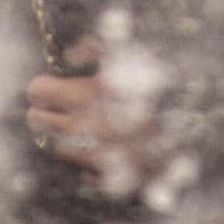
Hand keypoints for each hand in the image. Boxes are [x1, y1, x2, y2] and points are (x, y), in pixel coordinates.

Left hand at [24, 37, 151, 184]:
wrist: (186, 133)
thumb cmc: (157, 89)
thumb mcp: (129, 56)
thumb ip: (95, 47)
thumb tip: (70, 55)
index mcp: (81, 95)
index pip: (38, 91)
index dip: (42, 86)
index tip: (51, 84)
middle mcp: (78, 126)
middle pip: (37, 121)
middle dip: (43, 111)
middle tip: (56, 106)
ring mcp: (88, 154)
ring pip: (55, 145)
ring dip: (62, 134)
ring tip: (78, 124)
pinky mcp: (102, 175)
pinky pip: (80, 168)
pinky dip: (85, 157)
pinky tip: (100, 147)